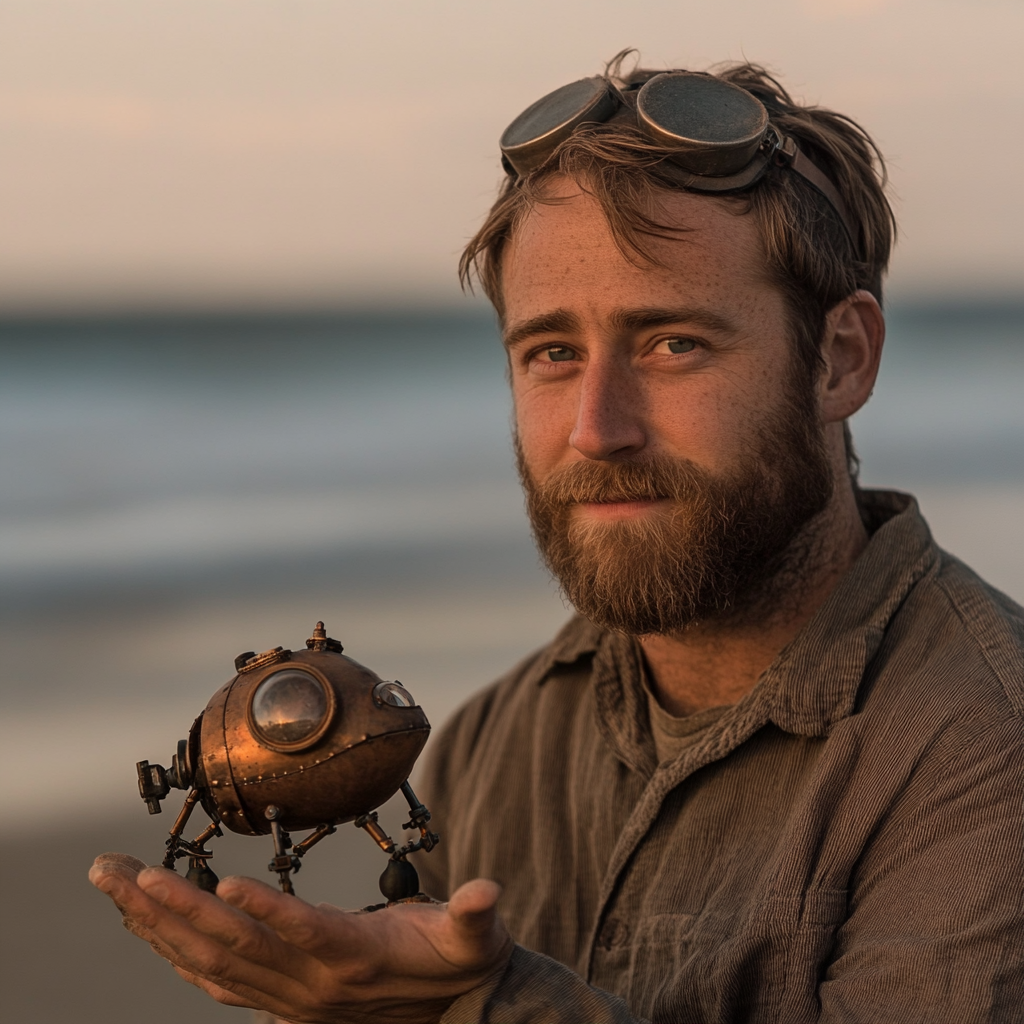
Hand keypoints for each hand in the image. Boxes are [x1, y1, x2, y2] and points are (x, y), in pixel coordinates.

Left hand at [89, 853, 513, 1023]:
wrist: (445, 1014)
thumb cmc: (458, 963)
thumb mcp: (476, 939)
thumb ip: (475, 916)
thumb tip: (487, 891)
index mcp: (356, 960)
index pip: (304, 933)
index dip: (267, 911)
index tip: (224, 883)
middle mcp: (311, 985)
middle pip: (233, 946)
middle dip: (172, 908)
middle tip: (121, 872)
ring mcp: (287, 997)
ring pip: (211, 961)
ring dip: (158, 924)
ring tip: (116, 884)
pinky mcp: (276, 998)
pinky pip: (214, 978)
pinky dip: (174, 951)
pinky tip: (144, 926)